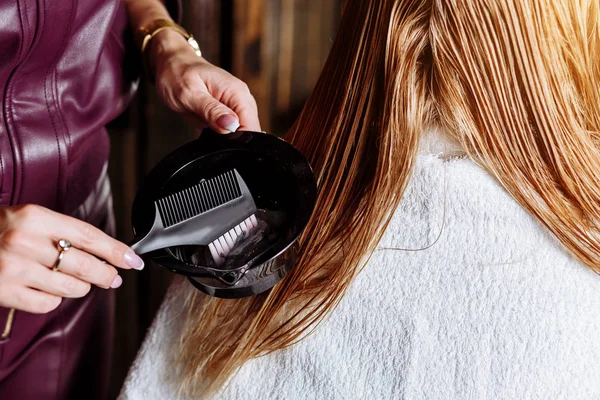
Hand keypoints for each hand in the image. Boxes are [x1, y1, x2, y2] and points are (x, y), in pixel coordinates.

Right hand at [0, 205, 143, 313]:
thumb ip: (63, 231)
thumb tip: (106, 251)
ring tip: (73, 280)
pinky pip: (49, 303)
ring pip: (72, 287)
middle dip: (107, 274)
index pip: (89, 236)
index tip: (133, 260)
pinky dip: (54, 298)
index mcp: (35, 217)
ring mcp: (14, 269)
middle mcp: (24, 242)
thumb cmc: (0, 231)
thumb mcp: (30, 219)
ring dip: (80, 287)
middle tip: (113, 278)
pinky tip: (46, 288)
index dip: (116, 250)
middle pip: (85, 265)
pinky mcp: (5, 292)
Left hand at [150, 29, 260, 133]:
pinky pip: (231, 129)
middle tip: (207, 126)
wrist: (172, 63)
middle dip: (230, 139)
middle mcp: (241, 98)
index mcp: (237, 92)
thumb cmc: (177, 74)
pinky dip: (219, 132)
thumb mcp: (189, 94)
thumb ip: (211, 111)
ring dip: (223, 135)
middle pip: (249, 131)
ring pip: (240, 132)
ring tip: (205, 120)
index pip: (251, 125)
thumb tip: (231, 125)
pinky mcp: (229, 111)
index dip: (237, 139)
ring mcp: (236, 105)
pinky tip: (207, 122)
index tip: (218, 136)